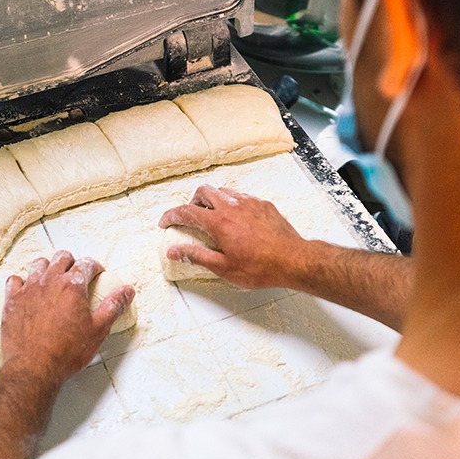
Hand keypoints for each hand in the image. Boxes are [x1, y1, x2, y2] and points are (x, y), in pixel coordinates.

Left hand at [1, 251, 134, 386]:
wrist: (33, 369)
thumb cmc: (66, 352)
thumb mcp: (98, 330)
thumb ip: (114, 306)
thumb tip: (127, 291)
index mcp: (72, 285)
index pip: (86, 263)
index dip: (95, 267)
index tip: (97, 274)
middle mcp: (50, 281)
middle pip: (62, 257)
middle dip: (72, 262)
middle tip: (76, 276)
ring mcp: (28, 289)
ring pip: (39, 264)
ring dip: (48, 267)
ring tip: (53, 279)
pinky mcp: (11, 301)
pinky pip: (14, 280)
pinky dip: (22, 281)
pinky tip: (27, 290)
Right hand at [158, 184, 309, 288]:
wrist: (294, 260)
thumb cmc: (261, 267)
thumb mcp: (223, 268)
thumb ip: (196, 256)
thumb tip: (174, 251)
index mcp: (219, 222)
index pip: (186, 212)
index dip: (171, 216)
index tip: (165, 222)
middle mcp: (232, 206)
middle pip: (203, 192)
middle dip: (192, 202)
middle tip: (191, 218)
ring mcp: (249, 202)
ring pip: (222, 191)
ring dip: (212, 200)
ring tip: (214, 218)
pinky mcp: (263, 203)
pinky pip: (241, 195)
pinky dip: (232, 202)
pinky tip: (237, 219)